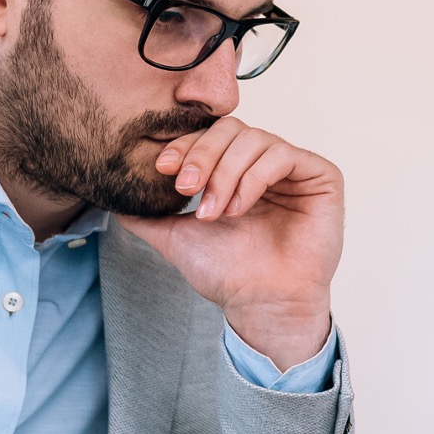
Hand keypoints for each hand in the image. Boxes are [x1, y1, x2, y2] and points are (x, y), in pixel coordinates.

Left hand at [117, 118, 341, 368]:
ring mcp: (294, 169)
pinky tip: (239, 208)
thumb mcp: (176, 237)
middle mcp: (266, 164)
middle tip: (185, 187)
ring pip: (254, 139)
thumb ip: (148, 217)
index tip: (162, 169)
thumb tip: (112, 200)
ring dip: (226, 173)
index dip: (186, 145)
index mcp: (237, 169)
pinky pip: (283, 155)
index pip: (210, 136)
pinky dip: (254, 178)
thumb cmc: (228, 273)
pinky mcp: (321, 176)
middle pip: (231, 129)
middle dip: (202, 155)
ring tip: (214, 211)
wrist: (260, 304)